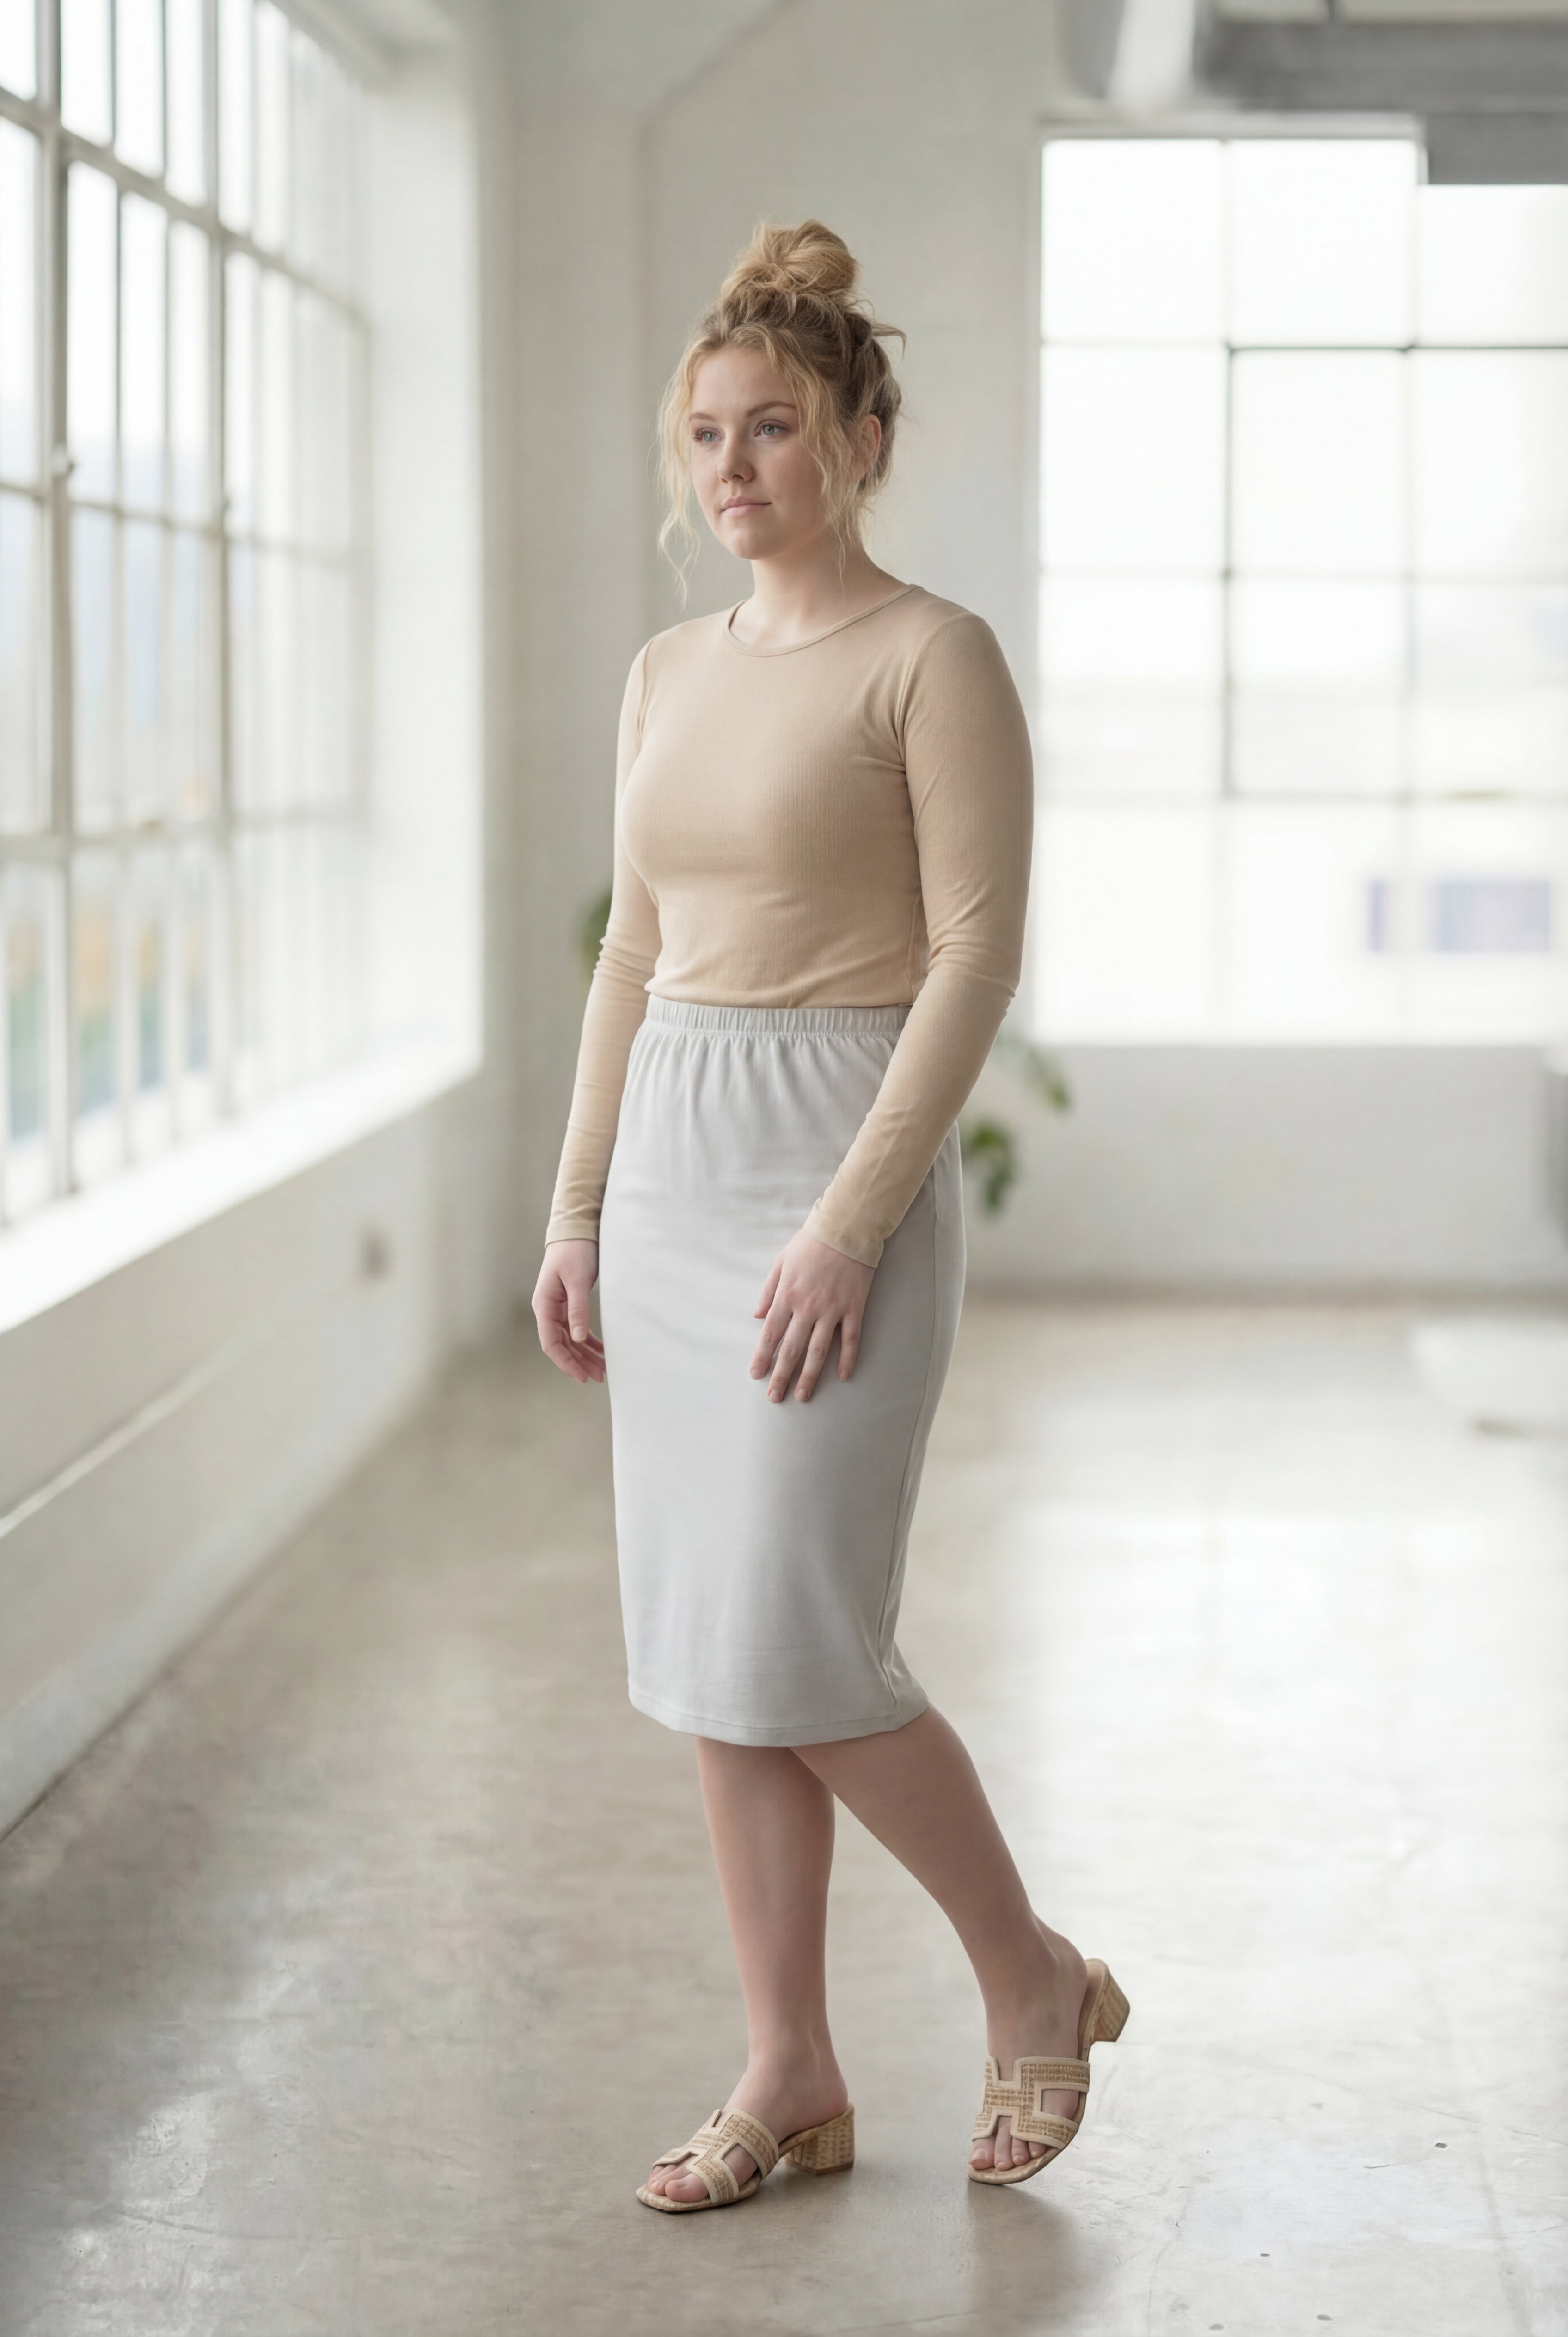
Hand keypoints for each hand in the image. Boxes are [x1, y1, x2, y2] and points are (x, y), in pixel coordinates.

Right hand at [532, 1240, 604, 1384]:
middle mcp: (548, 1309)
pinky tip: (602, 1350)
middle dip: (579, 1362)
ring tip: (603, 1369)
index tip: (581, 1376)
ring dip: (585, 1354)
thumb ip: (578, 1309)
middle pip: (561, 1344)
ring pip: (570, 1339)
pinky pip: (578, 1328)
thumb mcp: (577, 1280)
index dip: (566, 1362)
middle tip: (598, 1376)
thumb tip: (579, 1339)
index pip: (551, 1342)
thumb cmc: (574, 1252)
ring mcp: (558, 1308)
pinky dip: (589, 1340)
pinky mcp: (569, 1304)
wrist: (576, 1230)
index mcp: (544, 1305)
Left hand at [750, 1229, 873, 1403]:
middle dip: (781, 1375)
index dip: (762, 1357)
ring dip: (809, 1376)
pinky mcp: (854, 1308)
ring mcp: (832, 1310)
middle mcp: (808, 1307)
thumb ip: (768, 1290)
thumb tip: (757, 1315)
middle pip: (792, 1349)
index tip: (756, 1375)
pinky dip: (847, 1359)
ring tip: (802, 1396)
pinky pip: (851, 1339)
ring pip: (819, 1351)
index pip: (770, 1334)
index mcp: (787, 1295)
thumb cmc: (811, 1242)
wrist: (846, 1227)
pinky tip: (843, 1376)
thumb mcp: (781, 1262)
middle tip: (774, 1398)